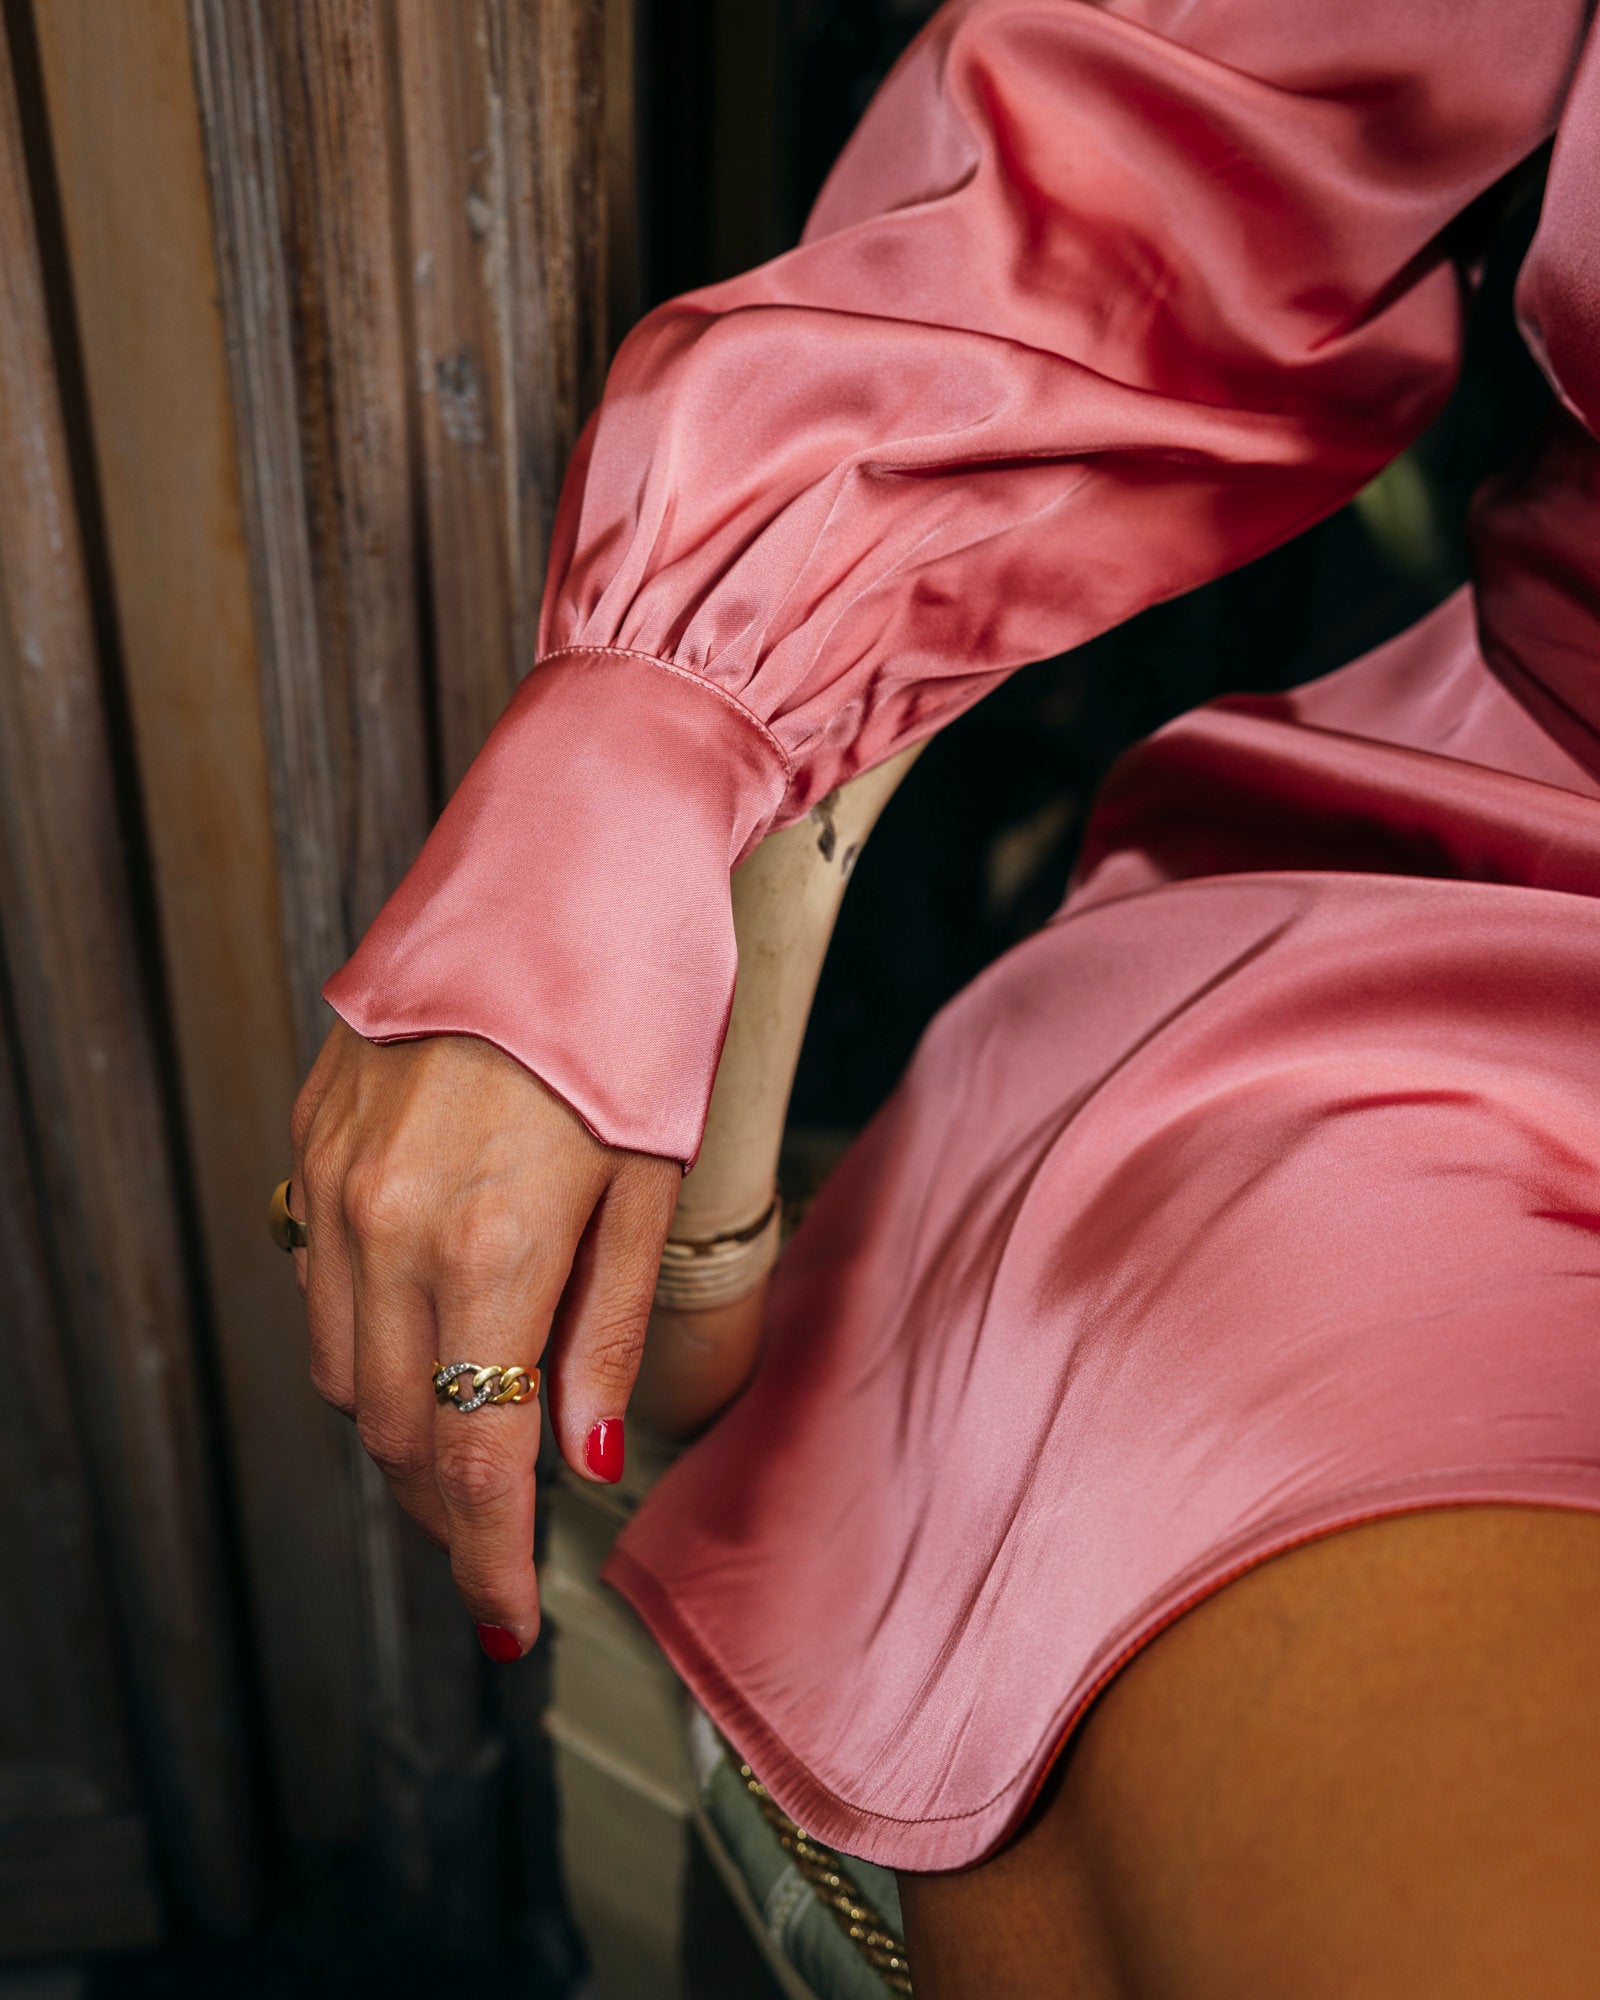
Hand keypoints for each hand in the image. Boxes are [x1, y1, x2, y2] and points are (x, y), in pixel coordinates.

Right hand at [287, 1019, 678, 1656]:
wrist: (568, 859)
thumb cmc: (640, 1018)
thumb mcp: (650, 1184)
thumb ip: (606, 1329)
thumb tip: (580, 1460)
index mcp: (490, 1246)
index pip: (473, 1456)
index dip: (487, 1558)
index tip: (505, 1624)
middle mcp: (386, 1223)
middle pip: (392, 1431)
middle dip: (448, 1505)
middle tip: (501, 1534)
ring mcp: (332, 1177)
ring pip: (337, 1368)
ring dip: (400, 1427)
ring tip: (470, 1437)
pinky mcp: (310, 1135)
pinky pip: (316, 1281)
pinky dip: (364, 1337)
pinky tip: (424, 1327)